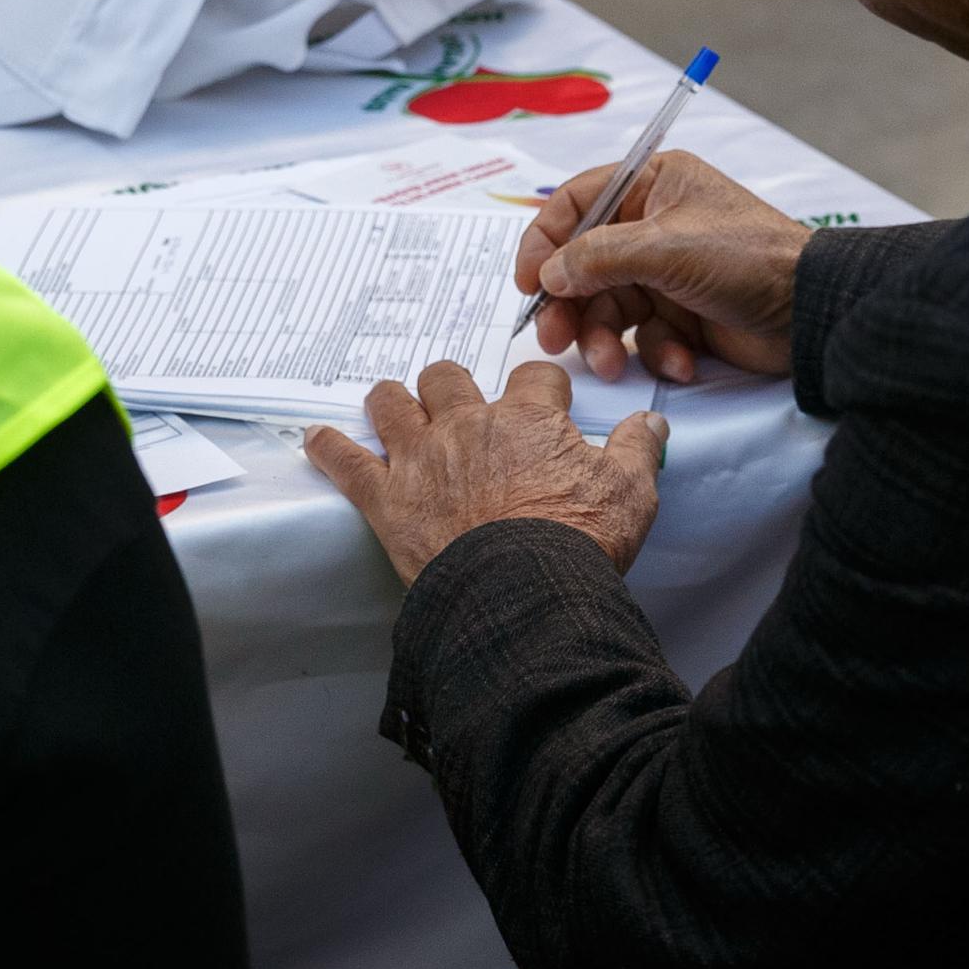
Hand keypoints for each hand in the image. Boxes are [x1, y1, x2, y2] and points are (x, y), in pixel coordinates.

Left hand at [306, 362, 670, 587]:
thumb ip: (639, 450)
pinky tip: (315, 439)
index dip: (539, 388)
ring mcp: (421, 458)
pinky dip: (328, 447)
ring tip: (391, 405)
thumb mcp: (631, 493)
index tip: (542, 402)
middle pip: (448, 377)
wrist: (522, 592)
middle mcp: (468, 425)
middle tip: (457, 403)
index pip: (534, 376)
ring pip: (391, 403)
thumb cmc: (578, 542)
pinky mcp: (386, 499)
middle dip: (451, 384)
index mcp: (528, 418)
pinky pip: (346, 461)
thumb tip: (652, 423)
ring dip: (391, 402)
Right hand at [515, 152, 813, 384]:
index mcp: (654, 184)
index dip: (545, 241)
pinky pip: (645, 336)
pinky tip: (682, 361)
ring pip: (610, 308)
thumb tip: (547, 275)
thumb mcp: (665, 248)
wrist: (812, 314)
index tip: (527, 282)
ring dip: (606, 339)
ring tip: (611, 363)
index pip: (577, 203)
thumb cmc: (748, 259)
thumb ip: (597, 257)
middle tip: (553, 337)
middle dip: (570, 304)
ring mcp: (668, 272)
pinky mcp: (683, 316)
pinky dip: (656, 353)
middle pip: (584, 264)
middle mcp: (655, 224)